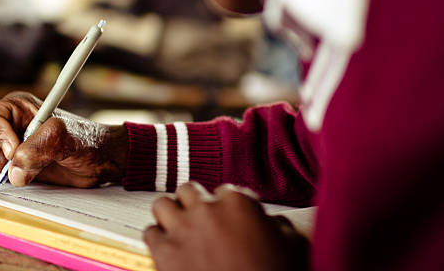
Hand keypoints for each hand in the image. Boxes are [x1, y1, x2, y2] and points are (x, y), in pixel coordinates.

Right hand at [0, 92, 127, 187]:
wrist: (99, 162)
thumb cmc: (87, 142)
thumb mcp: (66, 138)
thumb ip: (39, 148)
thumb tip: (15, 171)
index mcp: (17, 107)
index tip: (16, 153)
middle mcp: (7, 124)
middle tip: (19, 167)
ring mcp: (4, 144)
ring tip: (24, 171)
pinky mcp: (6, 164)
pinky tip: (20, 177)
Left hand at [144, 183, 308, 270]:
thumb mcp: (293, 246)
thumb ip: (280, 226)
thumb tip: (272, 222)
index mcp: (238, 203)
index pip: (226, 190)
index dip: (227, 207)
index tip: (228, 218)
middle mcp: (207, 209)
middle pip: (189, 190)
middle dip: (194, 204)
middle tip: (200, 219)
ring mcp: (183, 229)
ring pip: (163, 204)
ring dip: (170, 215)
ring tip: (179, 228)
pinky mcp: (164, 252)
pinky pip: (150, 233)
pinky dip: (158, 240)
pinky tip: (169, 249)